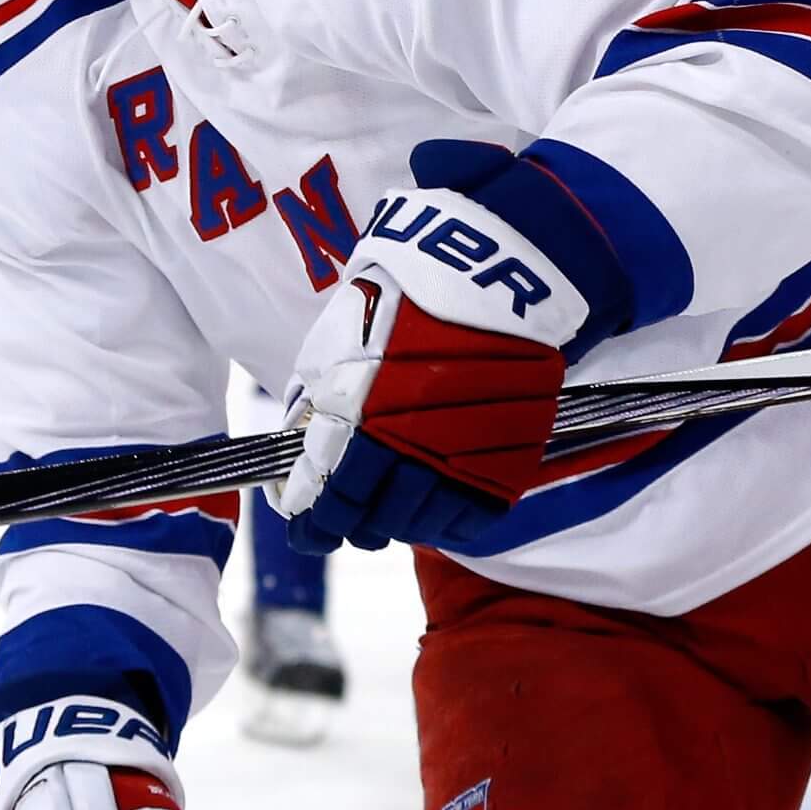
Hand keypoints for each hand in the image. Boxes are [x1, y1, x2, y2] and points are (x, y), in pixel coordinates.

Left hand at [275, 178, 602, 555]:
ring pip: (418, 525)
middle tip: (344, 527)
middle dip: (351, 527)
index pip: (327, 496)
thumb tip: (304, 460)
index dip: (312, 523)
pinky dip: (446, 527)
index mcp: (357, 417)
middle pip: (370, 519)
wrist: (485, 277)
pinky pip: (470, 521)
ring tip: (387, 520)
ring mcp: (460, 458)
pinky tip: (432, 516)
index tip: (306, 532)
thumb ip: (315, 407)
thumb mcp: (334, 348)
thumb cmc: (398, 304)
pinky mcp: (506, 462)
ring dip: (396, 528)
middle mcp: (406, 445)